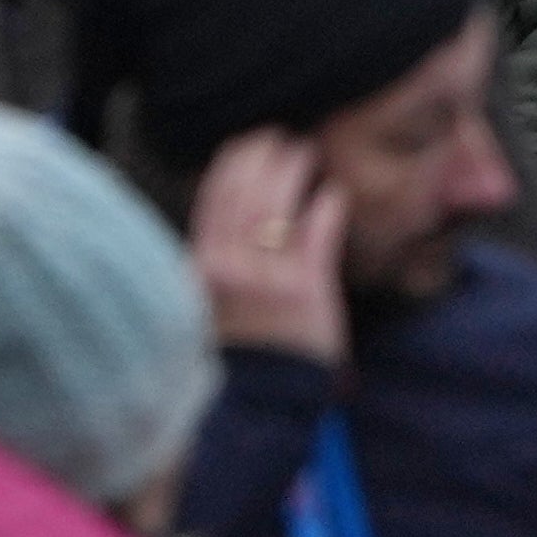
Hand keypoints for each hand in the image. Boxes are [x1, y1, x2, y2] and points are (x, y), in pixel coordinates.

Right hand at [191, 131, 349, 370]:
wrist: (261, 399)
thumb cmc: (238, 348)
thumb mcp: (207, 302)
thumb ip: (213, 258)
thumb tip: (227, 211)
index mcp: (204, 265)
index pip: (214, 198)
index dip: (231, 164)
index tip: (245, 143)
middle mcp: (233, 266)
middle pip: (245, 193)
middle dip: (261, 156)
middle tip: (277, 136)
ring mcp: (270, 277)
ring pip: (277, 206)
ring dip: (290, 172)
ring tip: (303, 152)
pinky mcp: (307, 290)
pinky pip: (317, 236)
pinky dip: (325, 209)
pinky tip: (333, 193)